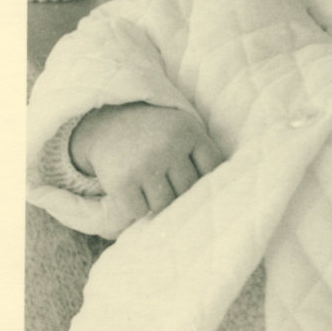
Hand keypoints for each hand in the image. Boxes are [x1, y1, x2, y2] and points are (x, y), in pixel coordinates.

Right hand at [70, 102, 223, 218]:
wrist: (108, 119)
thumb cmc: (156, 132)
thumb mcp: (184, 129)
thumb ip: (205, 154)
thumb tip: (223, 195)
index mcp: (189, 132)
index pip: (211, 170)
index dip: (204, 180)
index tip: (194, 179)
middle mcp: (169, 146)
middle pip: (188, 190)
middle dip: (179, 191)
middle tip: (165, 182)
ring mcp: (145, 164)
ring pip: (164, 205)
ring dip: (157, 201)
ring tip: (149, 185)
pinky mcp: (122, 181)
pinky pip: (139, 211)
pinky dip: (137, 208)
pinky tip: (133, 191)